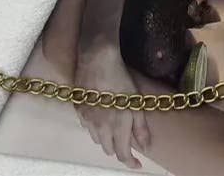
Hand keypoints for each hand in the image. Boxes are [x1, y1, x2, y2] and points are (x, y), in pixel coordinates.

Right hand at [75, 45, 150, 168]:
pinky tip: (100, 116)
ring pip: (96, 139)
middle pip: (107, 149)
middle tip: (125, 140)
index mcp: (117, 126)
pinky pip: (86, 126)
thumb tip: (145, 147)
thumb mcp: (136, 102)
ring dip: (105, 138)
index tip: (137, 164)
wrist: (97, 60)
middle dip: (117, 149)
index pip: (122, 154)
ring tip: (113, 127)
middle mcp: (99, 127)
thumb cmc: (121, 79)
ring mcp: (87, 119)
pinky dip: (94, 127)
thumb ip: (140, 126)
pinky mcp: (78, 109)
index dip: (130, 162)